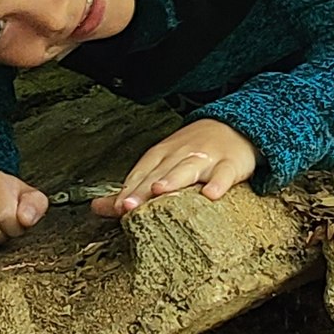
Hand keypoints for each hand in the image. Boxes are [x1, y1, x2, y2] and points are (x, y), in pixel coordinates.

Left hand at [95, 119, 258, 217]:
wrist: (234, 126)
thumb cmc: (193, 152)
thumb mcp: (162, 165)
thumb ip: (133, 188)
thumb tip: (99, 207)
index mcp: (162, 156)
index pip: (141, 173)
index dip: (128, 190)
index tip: (117, 207)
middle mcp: (180, 155)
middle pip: (159, 173)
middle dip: (142, 189)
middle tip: (128, 205)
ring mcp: (205, 158)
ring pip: (187, 169)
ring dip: (173, 179)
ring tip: (160, 191)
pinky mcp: (229, 164)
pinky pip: (224, 174)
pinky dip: (219, 183)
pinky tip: (211, 195)